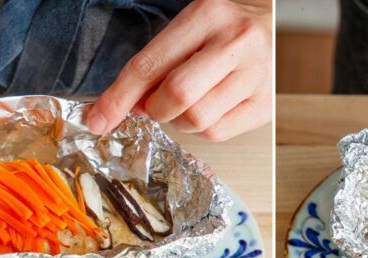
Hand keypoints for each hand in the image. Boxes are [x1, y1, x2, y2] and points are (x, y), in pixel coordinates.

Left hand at [85, 0, 271, 140]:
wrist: (269, 17)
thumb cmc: (223, 22)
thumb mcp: (186, 25)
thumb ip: (157, 62)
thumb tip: (129, 106)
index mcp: (208, 15)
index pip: (150, 65)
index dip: (118, 97)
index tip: (98, 118)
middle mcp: (237, 42)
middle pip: (177, 96)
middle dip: (154, 109)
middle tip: (154, 103)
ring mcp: (257, 74)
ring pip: (198, 120)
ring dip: (179, 120)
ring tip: (187, 101)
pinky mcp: (267, 103)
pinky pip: (220, 132)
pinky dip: (202, 127)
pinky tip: (206, 108)